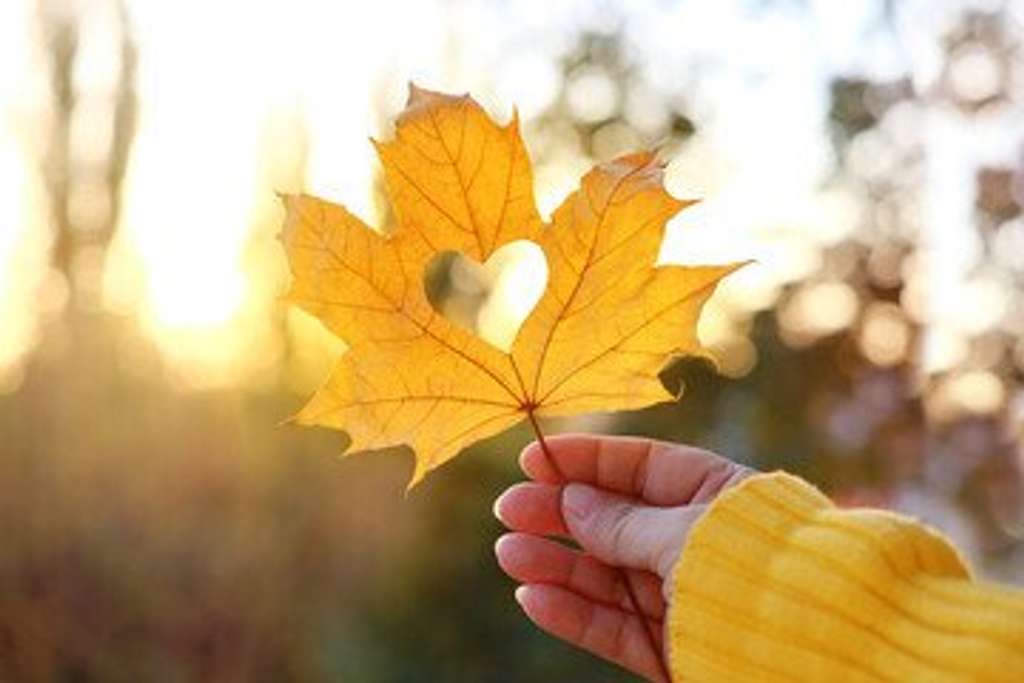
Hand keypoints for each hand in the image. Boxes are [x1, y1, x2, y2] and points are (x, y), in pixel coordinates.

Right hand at [493, 434, 751, 681]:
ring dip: (555, 563)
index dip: (586, 461)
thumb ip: (624, 522)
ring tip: (509, 553)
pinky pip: (614, 626)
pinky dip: (572, 613)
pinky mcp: (671, 646)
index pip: (640, 467)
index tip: (534, 458)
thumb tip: (572, 500)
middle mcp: (694, 542)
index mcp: (714, 495)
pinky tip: (533, 597)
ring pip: (605, 575)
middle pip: (613, 521)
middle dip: (560, 514)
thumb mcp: (685, 534)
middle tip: (509, 508)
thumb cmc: (757, 572)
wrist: (810, 652)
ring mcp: (681, 596)